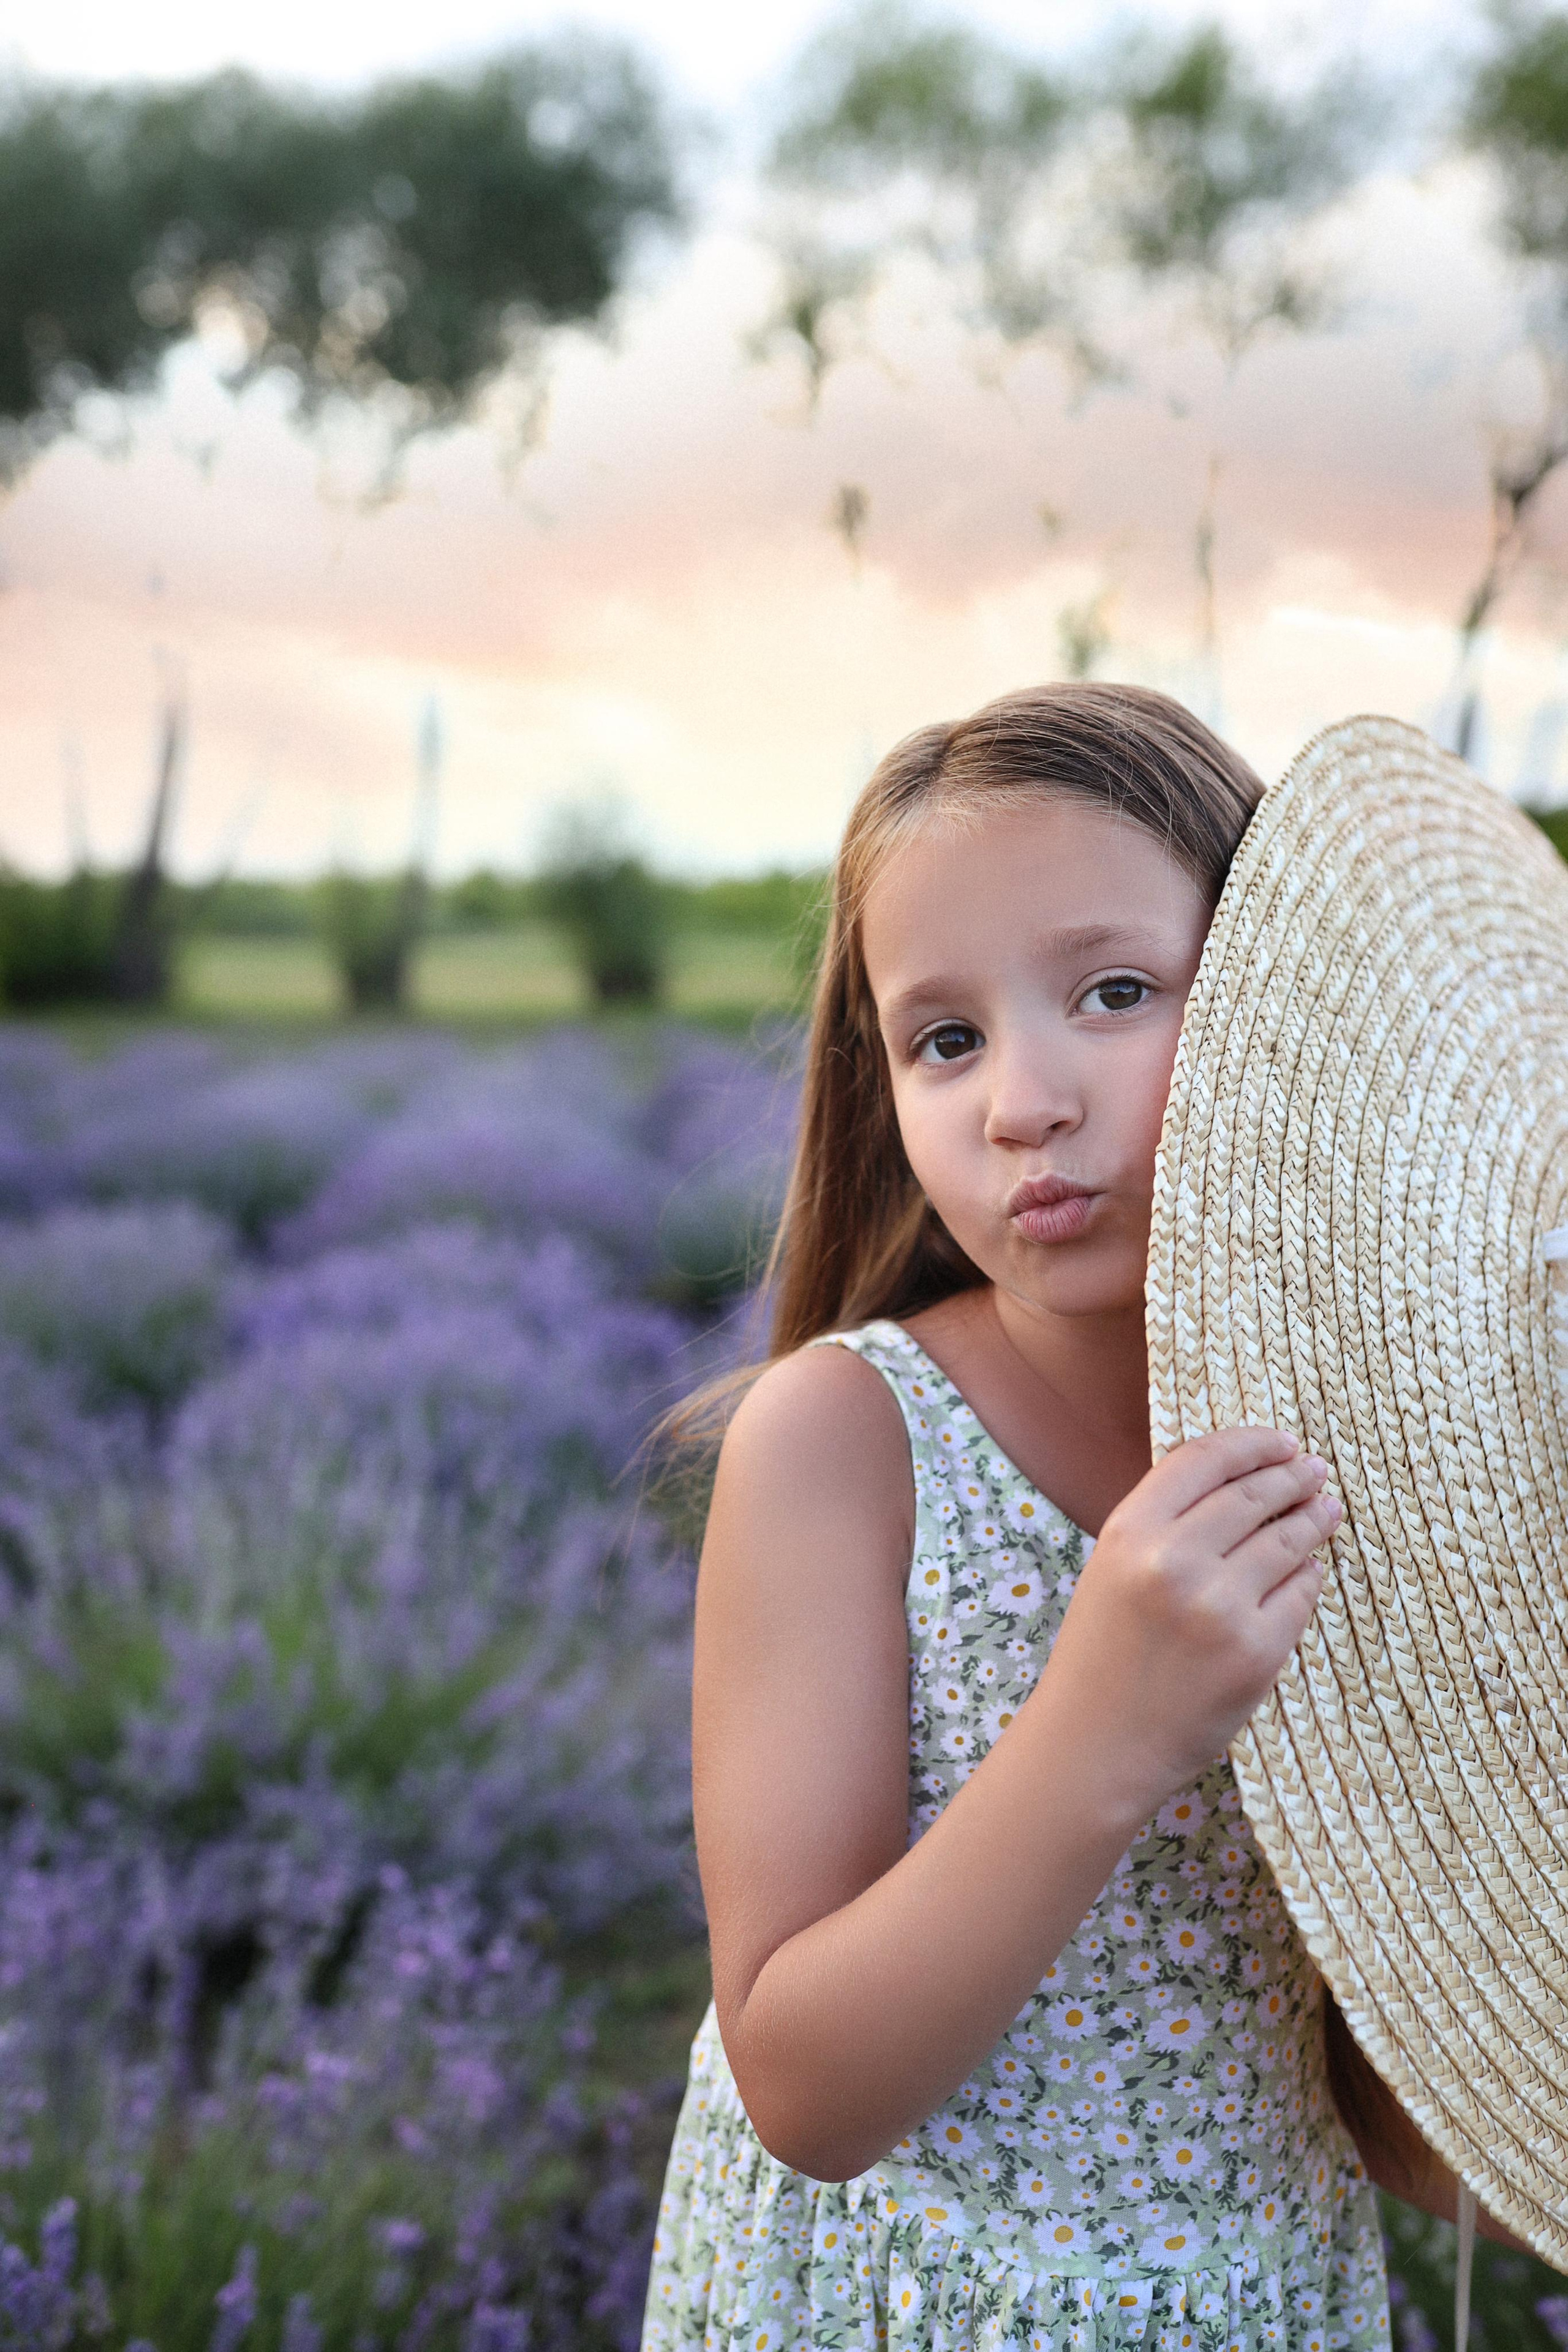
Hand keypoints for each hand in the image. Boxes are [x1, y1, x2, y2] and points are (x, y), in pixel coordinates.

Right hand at [1040, 1426, 1338, 1823]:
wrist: (1096, 1745)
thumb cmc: (1103, 1653)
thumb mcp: (1112, 1568)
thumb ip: (1164, 1522)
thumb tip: (1243, 1478)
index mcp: (1130, 1533)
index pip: (1204, 1459)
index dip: (1251, 1443)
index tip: (1281, 1441)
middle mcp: (1174, 1563)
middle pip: (1254, 1495)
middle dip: (1292, 1476)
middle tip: (1315, 1470)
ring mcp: (1220, 1609)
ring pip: (1287, 1542)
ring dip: (1314, 1519)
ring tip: (1327, 1509)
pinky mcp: (1257, 1653)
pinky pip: (1300, 1594)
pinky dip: (1308, 1576)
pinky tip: (1308, 1570)